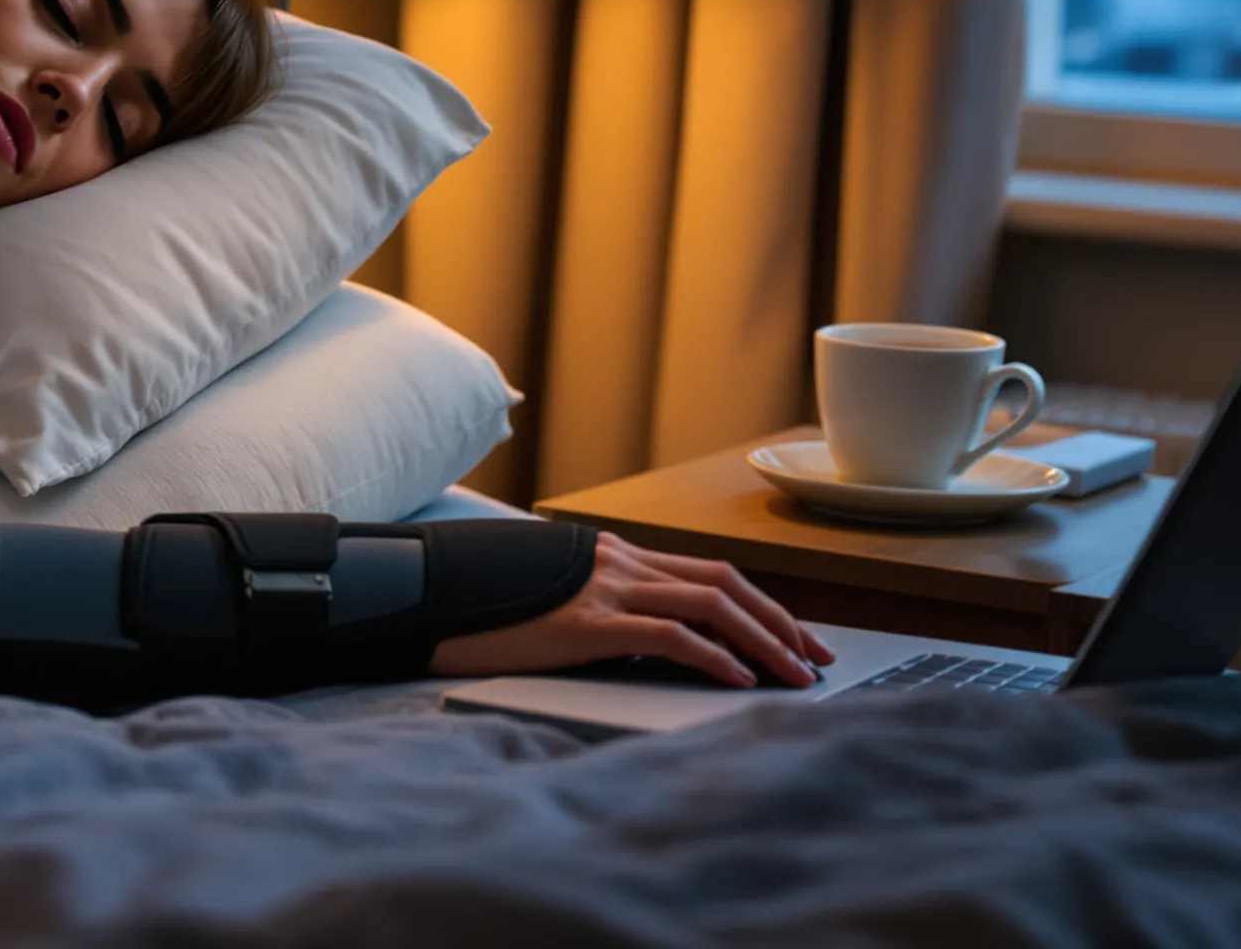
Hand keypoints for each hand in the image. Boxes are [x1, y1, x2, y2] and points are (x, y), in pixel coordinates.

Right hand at [426, 531, 835, 687]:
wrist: (424, 597)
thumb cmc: (483, 610)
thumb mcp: (556, 607)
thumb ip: (606, 616)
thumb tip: (656, 655)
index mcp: (616, 558)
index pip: (711, 574)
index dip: (764, 606)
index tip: (798, 640)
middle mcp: (619, 564)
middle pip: (727, 584)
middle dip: (783, 622)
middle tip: (817, 661)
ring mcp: (604, 588)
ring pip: (712, 604)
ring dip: (765, 641)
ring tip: (795, 677)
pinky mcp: (587, 622)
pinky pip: (670, 634)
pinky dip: (714, 657)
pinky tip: (738, 682)